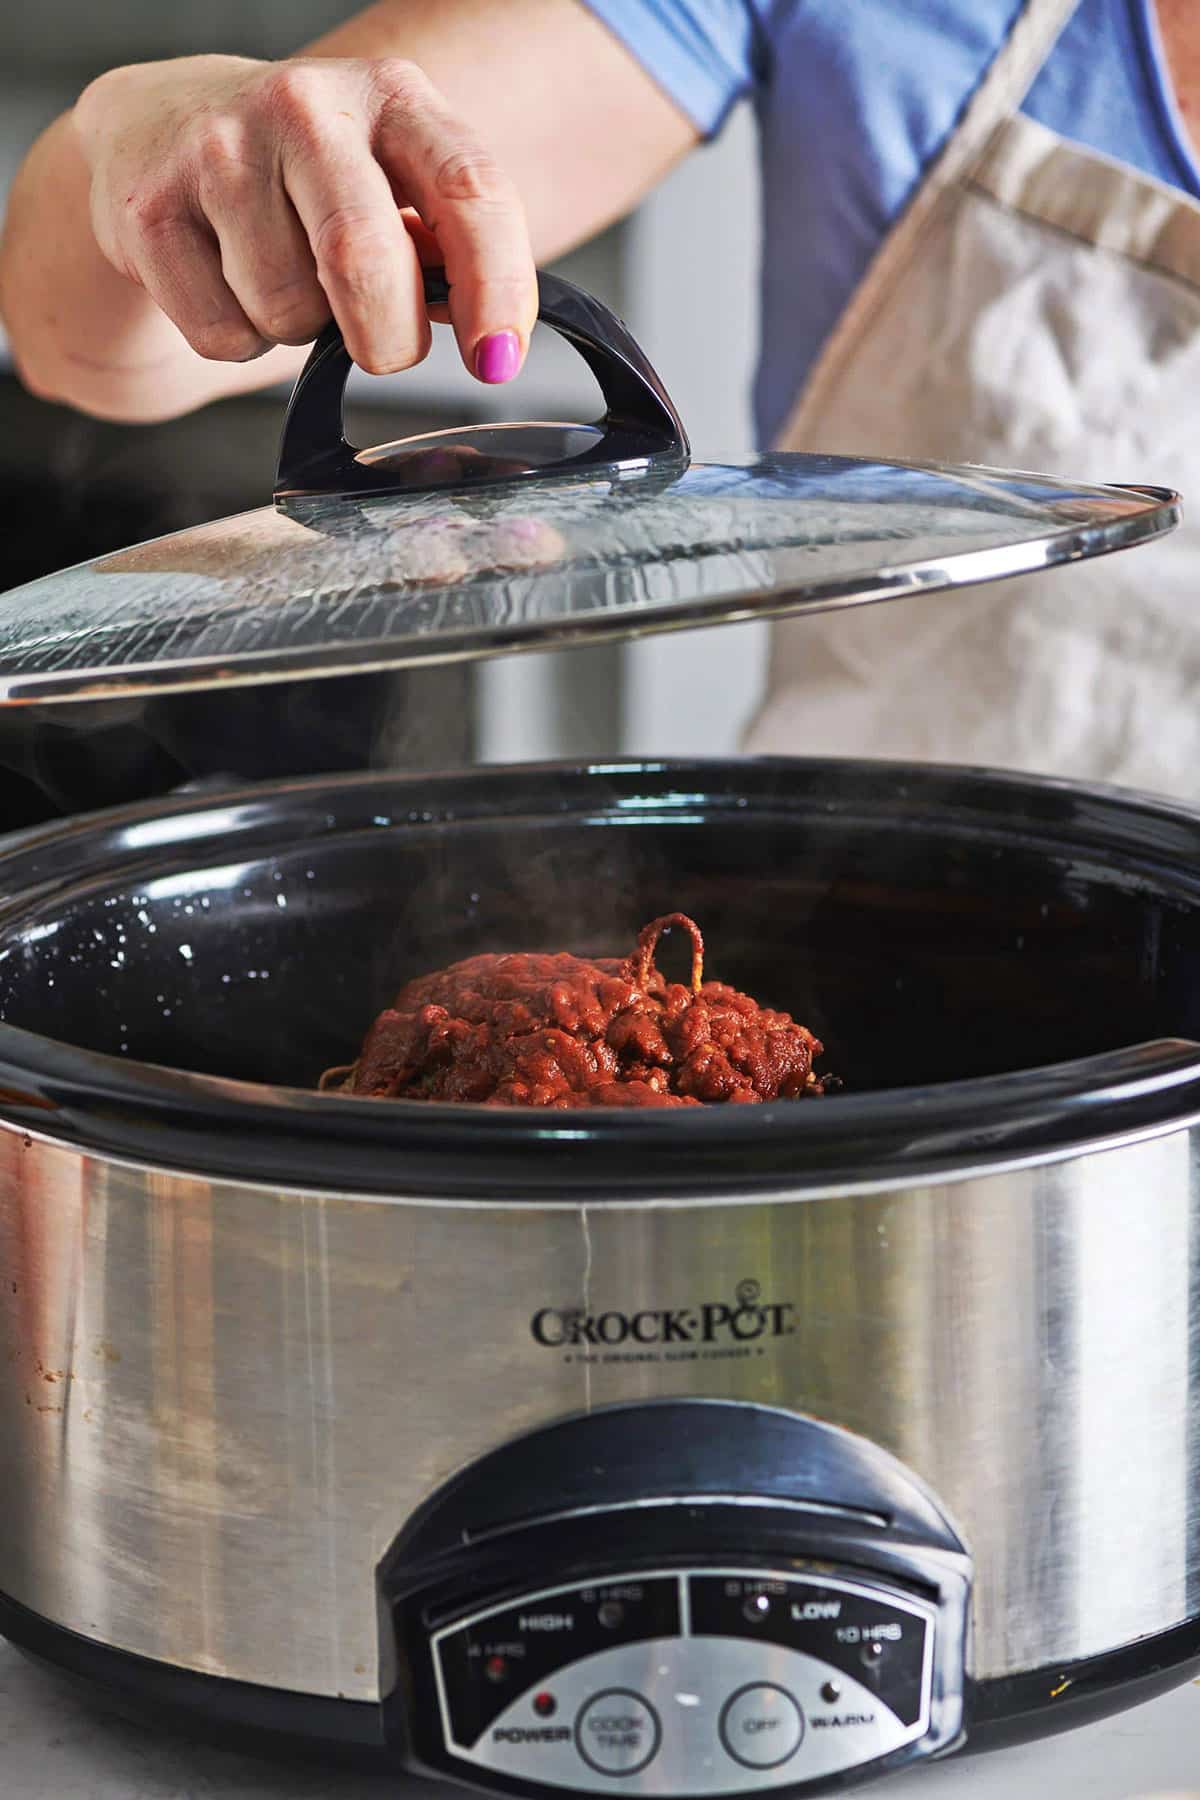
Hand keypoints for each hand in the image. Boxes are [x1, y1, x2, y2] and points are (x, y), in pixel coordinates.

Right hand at [72, 53, 536, 381]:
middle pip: (366, 260)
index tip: (497, 361)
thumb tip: (485, 335)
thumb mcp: (394, 180)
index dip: (496, 288)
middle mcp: (305, 108)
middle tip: (384, 345)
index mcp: (393, 97)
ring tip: (285, 277)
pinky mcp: (151, 210)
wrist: (161, 127)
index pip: (469, 189)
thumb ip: (447, 245)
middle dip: (388, 338)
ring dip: (301, 331)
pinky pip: (223, 333)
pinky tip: (231, 283)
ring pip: (289, 311)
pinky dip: (240, 339)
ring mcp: (219, 151)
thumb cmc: (305, 176)